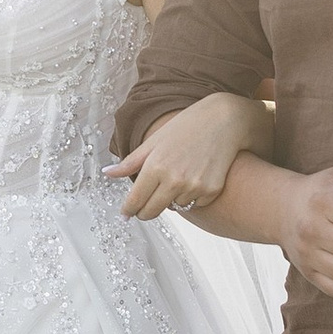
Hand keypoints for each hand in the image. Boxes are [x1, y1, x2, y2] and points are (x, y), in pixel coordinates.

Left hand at [116, 93, 268, 217]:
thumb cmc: (186, 127)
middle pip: (151, 212)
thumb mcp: (154, 141)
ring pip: (174, 208)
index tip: (126, 213)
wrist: (224, 120)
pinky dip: (191, 197)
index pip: (135, 201)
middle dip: (144, 211)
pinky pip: (195, 205)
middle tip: (144, 204)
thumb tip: (107, 173)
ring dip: (171, 200)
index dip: (128, 210)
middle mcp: (174, 180)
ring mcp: (194, 187)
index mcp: (155, 167)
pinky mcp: (212, 191)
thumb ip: (130, 162)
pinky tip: (194, 178)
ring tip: (177, 178)